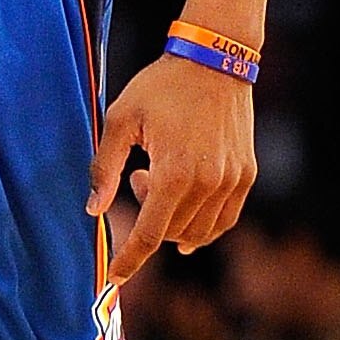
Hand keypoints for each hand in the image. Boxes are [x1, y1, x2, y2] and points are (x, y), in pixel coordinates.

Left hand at [88, 54, 256, 287]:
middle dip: (147, 218)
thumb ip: (104, 169)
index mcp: (174, 173)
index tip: (115, 278)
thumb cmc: (161, 87)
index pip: (149, 235)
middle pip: (171, 232)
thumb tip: (93, 211)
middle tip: (138, 177)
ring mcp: (232, 181)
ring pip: (198, 231)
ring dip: (172, 220)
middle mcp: (208, 184)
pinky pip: (225, 220)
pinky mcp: (246, 175)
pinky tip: (185, 208)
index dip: (130, 260)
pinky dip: (203, 225)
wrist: (215, 60)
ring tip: (161, 177)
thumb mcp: (120, 120)